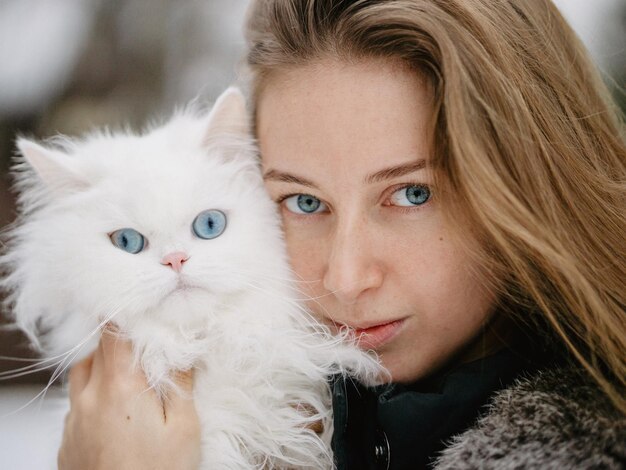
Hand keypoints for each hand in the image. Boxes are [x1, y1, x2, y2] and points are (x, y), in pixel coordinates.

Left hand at [58, 326, 200, 469]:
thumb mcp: (184, 428)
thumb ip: (181, 383)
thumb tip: (184, 349)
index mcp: (120, 387)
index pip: (113, 331)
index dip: (127, 315)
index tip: (144, 312)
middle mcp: (89, 397)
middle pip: (97, 349)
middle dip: (121, 342)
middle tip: (148, 349)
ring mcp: (74, 420)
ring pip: (82, 374)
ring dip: (104, 366)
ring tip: (132, 380)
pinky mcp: (68, 441)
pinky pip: (77, 403)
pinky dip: (95, 395)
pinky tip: (119, 413)